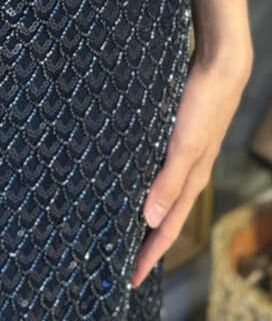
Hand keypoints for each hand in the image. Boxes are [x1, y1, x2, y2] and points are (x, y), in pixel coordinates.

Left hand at [131, 47, 251, 287]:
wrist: (220, 62)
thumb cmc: (204, 103)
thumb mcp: (185, 145)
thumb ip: (169, 182)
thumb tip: (149, 221)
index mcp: (192, 180)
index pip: (167, 228)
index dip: (150, 255)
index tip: (130, 278)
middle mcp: (189, 170)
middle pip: (164, 214)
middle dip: (146, 239)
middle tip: (121, 258)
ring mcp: (184, 151)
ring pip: (161, 190)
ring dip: (143, 209)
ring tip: (121, 222)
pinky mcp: (177, 132)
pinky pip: (158, 166)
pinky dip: (145, 180)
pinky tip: (130, 175)